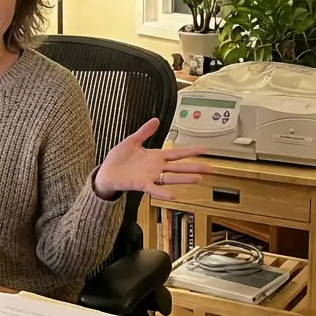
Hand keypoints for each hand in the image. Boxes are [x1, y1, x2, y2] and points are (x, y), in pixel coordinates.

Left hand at [94, 118, 210, 199]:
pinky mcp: (141, 184)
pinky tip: (173, 195)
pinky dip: (163, 192)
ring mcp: (150, 176)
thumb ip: (145, 131)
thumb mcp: (132, 141)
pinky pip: (154, 188)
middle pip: (179, 167)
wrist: (105, 172)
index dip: (190, 151)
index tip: (204, 149)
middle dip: (195, 167)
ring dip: (185, 178)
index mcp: (155, 156)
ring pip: (171, 177)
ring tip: (198, 179)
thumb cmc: (118, 159)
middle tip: (210, 169)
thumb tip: (155, 120)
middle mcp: (156, 167)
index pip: (176, 153)